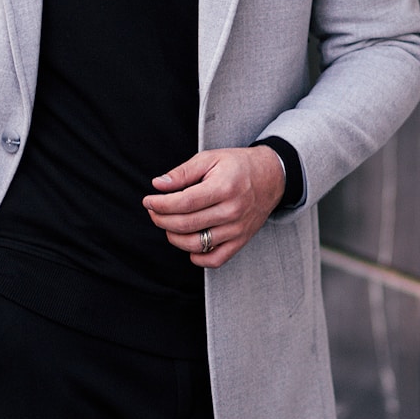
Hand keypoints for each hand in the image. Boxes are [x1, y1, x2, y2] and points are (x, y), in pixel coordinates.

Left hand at [143, 146, 285, 267]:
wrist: (271, 177)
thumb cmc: (237, 166)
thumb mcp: (210, 158)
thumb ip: (182, 172)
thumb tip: (158, 184)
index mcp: (224, 187)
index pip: (184, 203)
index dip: (161, 204)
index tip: (148, 201)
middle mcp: (232, 211)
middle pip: (186, 224)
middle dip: (161, 219)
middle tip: (153, 211)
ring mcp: (237, 229)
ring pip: (196, 245)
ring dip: (174, 237)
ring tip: (167, 224)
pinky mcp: (241, 241)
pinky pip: (215, 260)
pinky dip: (196, 257)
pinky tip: (188, 241)